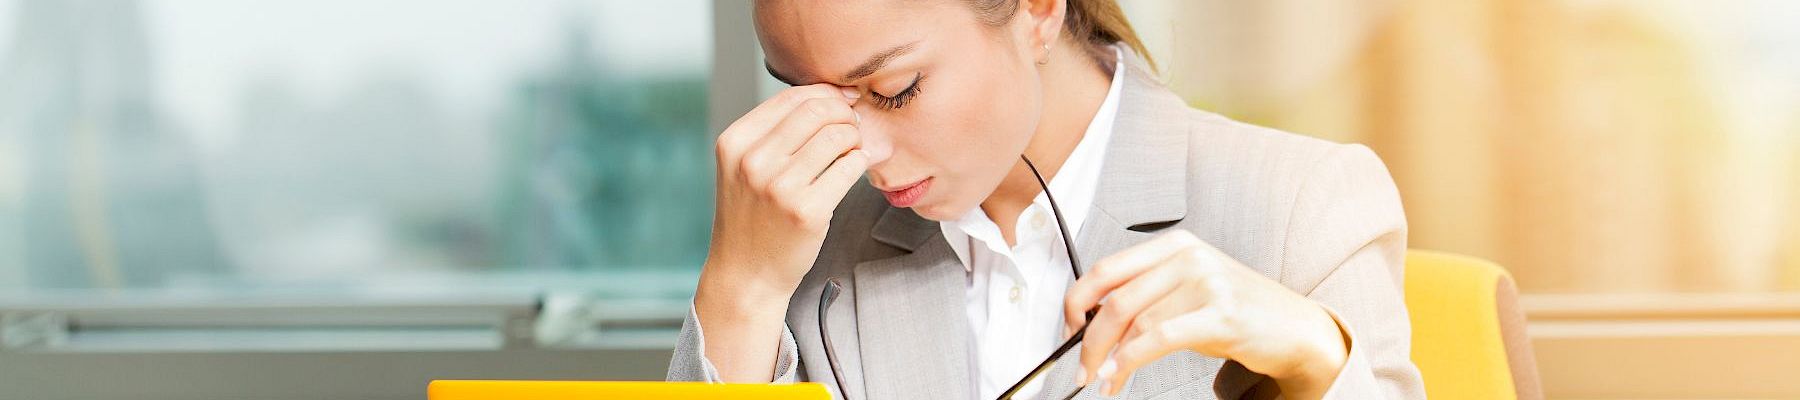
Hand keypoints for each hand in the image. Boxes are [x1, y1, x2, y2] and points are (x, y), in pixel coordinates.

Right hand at [703, 84, 867, 295]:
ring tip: (852, 150)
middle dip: (844, 113)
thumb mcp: (744, 167)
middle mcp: (753, 161)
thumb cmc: (753, 216)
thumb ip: (776, 131)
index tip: (844, 102)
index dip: (826, 93)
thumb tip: (831, 96)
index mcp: (735, 142)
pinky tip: (853, 169)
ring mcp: (779, 187)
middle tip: (853, 126)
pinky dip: (859, 162)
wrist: (746, 274)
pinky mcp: (807, 211)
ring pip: (837, 136)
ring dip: (854, 138)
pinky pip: (849, 168)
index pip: (792, 96)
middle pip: (817, 110)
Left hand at [1064, 230, 1349, 398]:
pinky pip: (1160, 338)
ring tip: (1102, 379)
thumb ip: (1145, 299)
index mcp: (1174, 245)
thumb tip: (1092, 327)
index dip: (1075, 303)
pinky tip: (1117, 375)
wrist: (1296, 329)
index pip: (1105, 270)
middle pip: (1115, 299)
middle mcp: (1189, 257)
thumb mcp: (1186, 293)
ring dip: (1108, 358)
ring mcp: (1207, 282)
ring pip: (1134, 322)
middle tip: (1079, 366)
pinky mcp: (1222, 314)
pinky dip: (1130, 360)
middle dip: (1087, 338)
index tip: (1067, 331)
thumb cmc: (1236, 312)